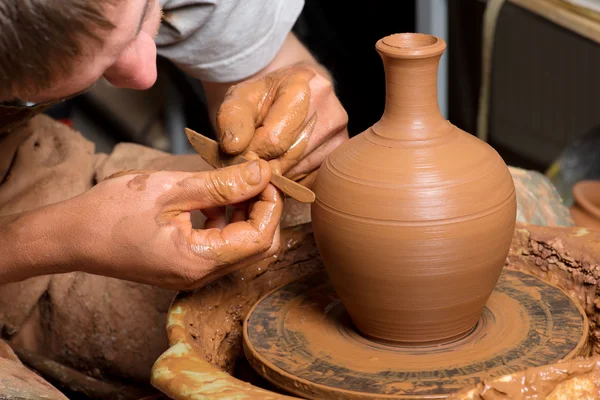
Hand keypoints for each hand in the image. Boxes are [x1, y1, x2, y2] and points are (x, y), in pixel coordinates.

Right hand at [68, 160, 282, 289]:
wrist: (72, 236)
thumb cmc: (112, 211)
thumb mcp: (172, 189)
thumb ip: (222, 185)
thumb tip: (262, 174)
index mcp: (199, 261)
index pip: (260, 238)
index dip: (270, 204)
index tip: (264, 175)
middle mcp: (201, 276)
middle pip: (257, 247)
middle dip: (262, 210)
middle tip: (253, 178)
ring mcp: (193, 274)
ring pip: (241, 247)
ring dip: (244, 215)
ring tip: (231, 184)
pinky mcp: (185, 267)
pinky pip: (220, 247)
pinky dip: (225, 222)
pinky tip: (212, 201)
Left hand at [216, 63, 348, 186]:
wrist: (295, 94)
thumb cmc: (265, 96)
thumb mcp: (240, 98)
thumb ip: (232, 118)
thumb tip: (235, 147)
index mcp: (304, 87)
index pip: (274, 139)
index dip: (251, 152)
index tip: (239, 152)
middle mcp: (330, 112)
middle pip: (288, 158)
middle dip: (263, 164)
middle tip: (248, 159)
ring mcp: (340, 137)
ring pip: (298, 173)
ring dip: (275, 174)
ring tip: (265, 158)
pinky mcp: (339, 158)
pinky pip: (308, 182)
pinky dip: (290, 178)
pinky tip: (282, 163)